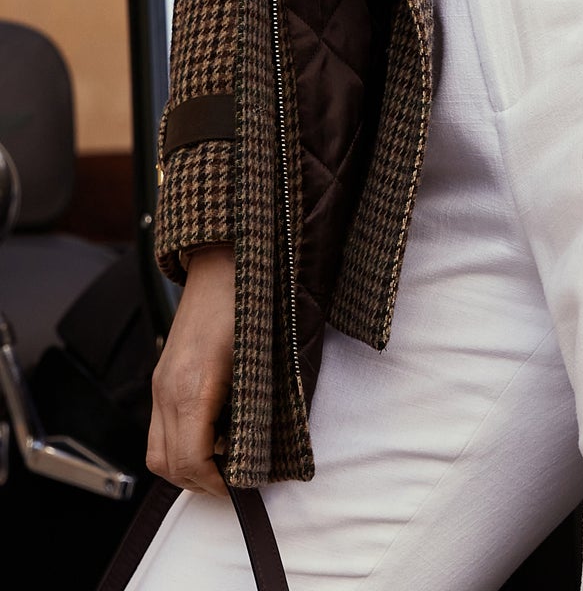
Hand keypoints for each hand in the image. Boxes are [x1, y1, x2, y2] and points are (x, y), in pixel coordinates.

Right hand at [147, 242, 234, 495]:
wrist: (224, 262)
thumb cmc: (248, 305)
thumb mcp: (259, 361)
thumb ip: (253, 408)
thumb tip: (257, 449)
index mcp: (194, 387)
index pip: (191, 460)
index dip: (216, 482)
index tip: (241, 485)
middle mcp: (168, 389)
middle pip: (167, 465)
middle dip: (199, 482)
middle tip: (233, 480)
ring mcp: (161, 383)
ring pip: (157, 451)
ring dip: (186, 466)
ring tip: (224, 458)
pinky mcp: (162, 376)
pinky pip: (160, 427)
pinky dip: (181, 443)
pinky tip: (213, 431)